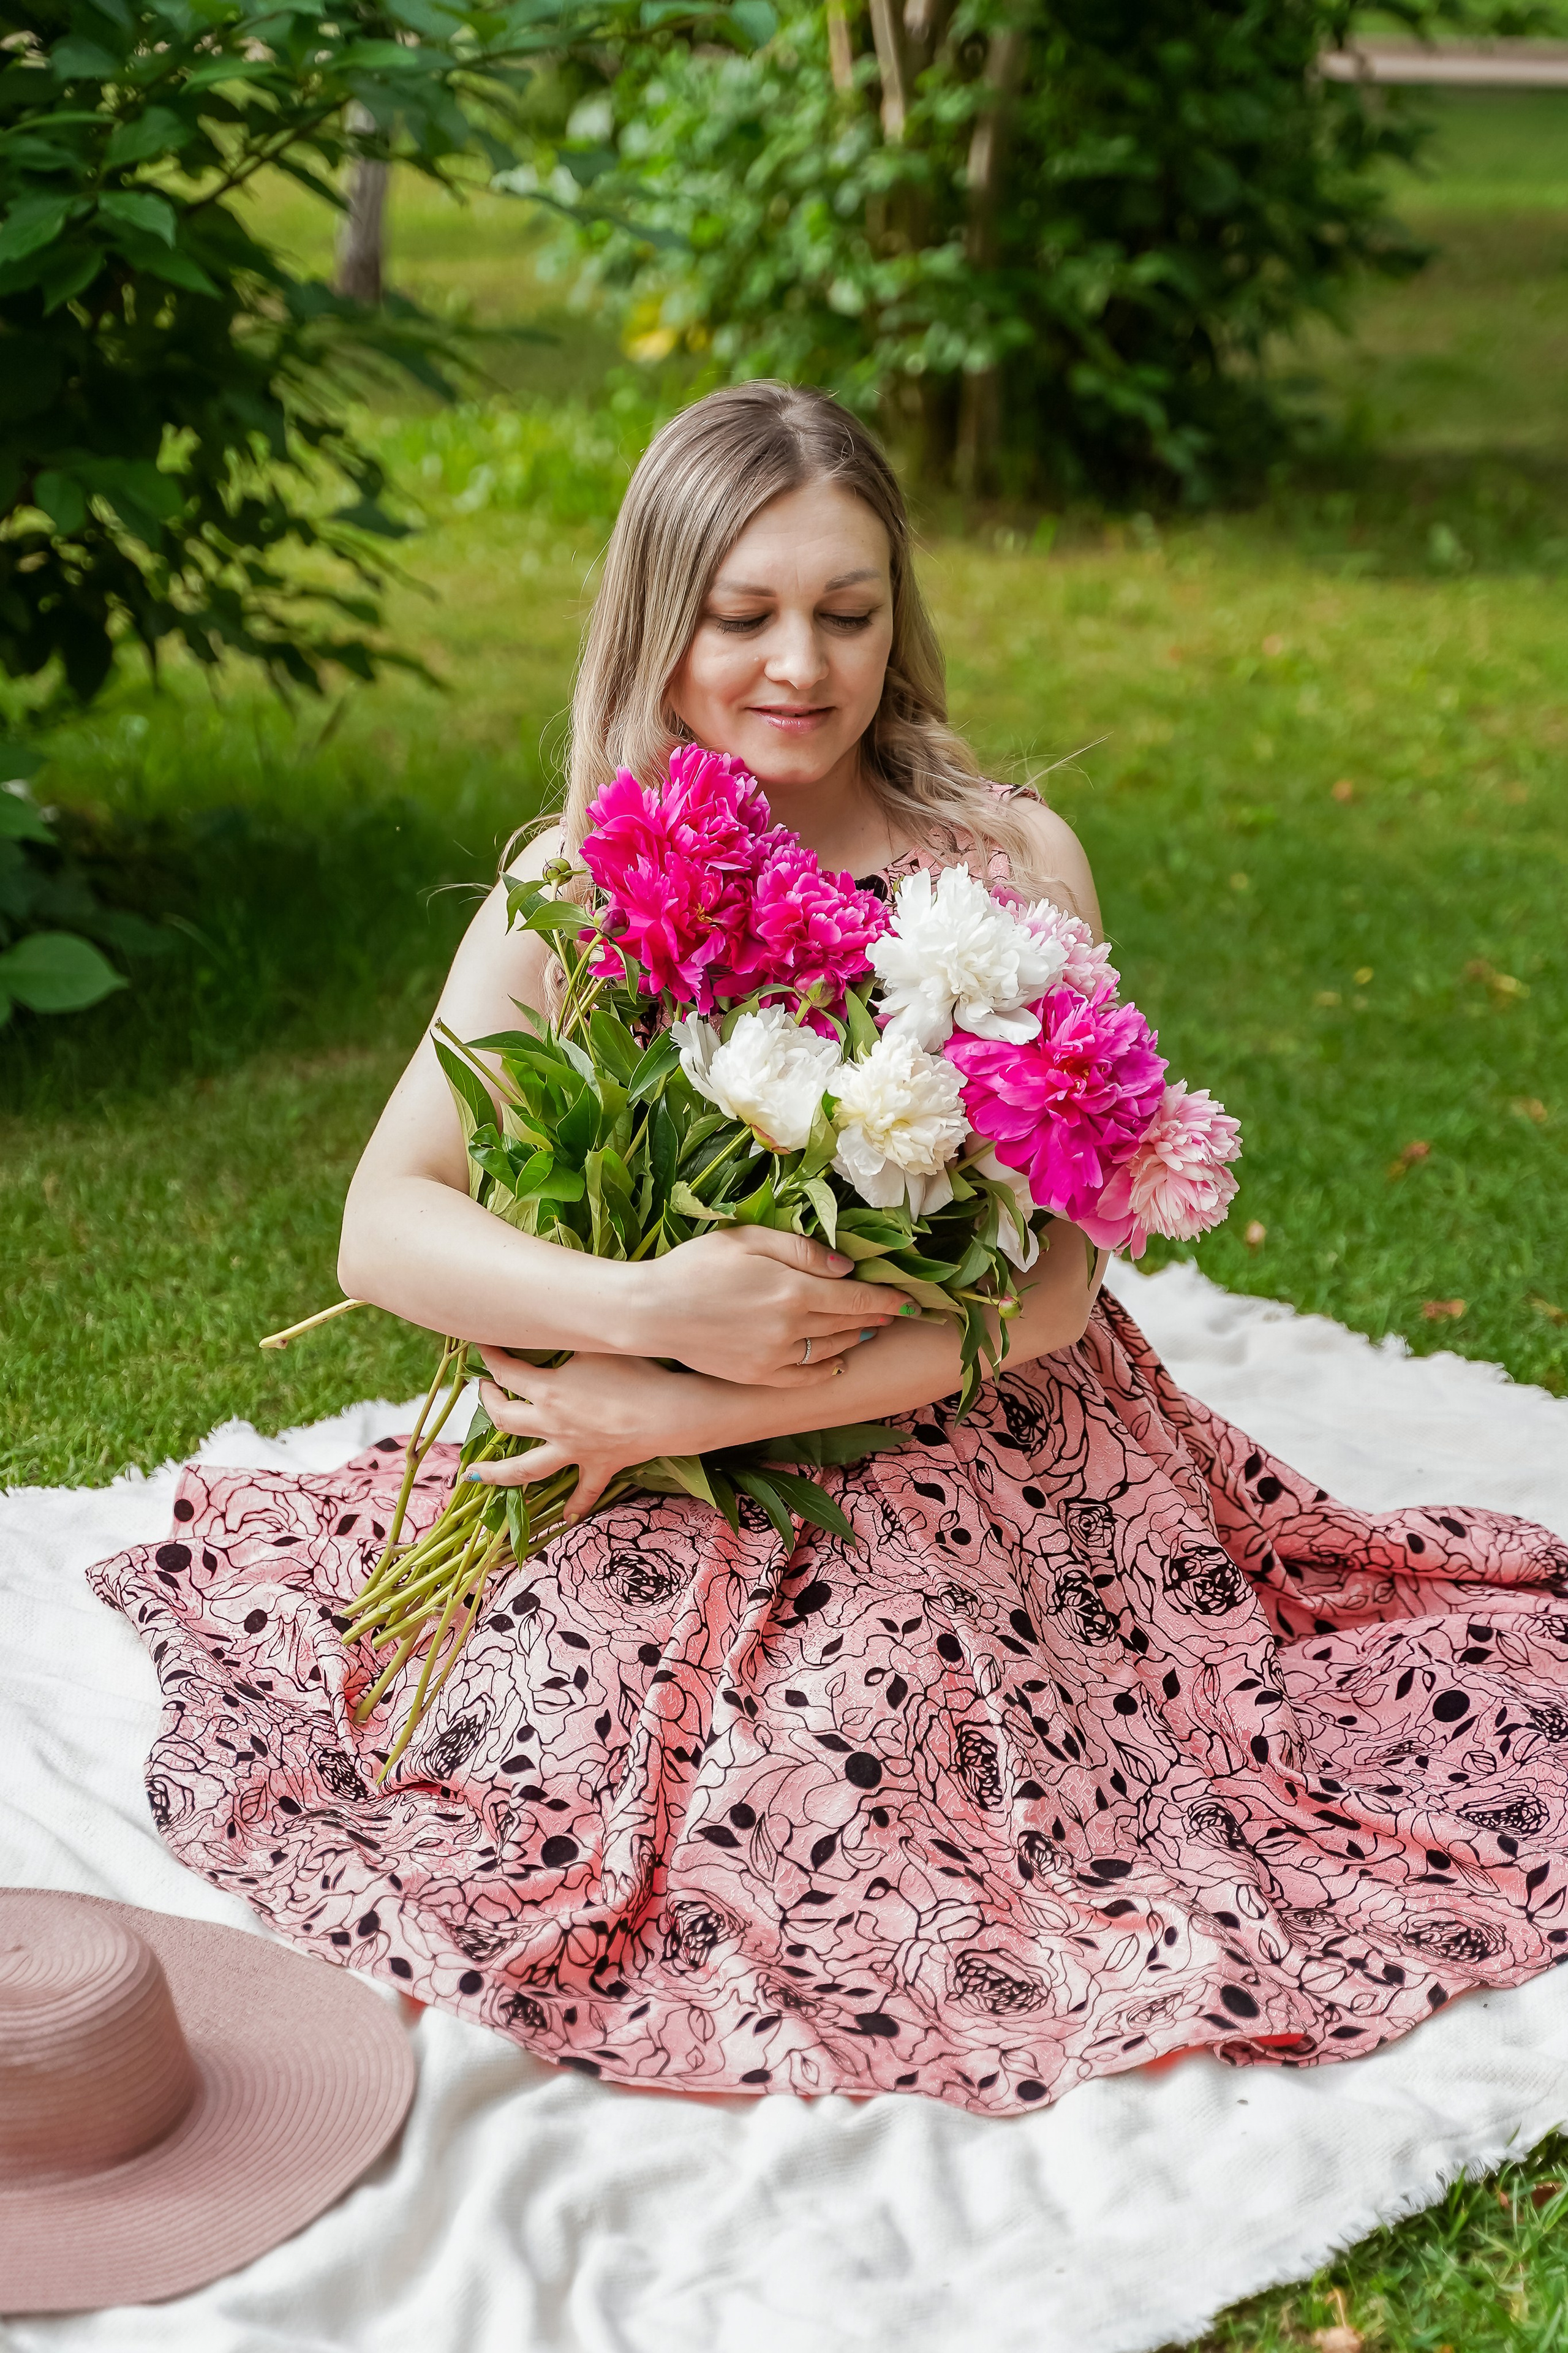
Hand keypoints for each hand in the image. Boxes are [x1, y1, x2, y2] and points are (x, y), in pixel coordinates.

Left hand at [469, 1349, 747, 1517]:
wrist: (671, 1412)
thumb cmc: (636, 1372)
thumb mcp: (596, 1345)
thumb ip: (569, 1339)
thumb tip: (552, 1327)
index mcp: (548, 1392)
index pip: (505, 1372)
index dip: (489, 1356)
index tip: (482, 1343)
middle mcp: (553, 1425)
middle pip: (506, 1419)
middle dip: (488, 1404)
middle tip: (483, 1392)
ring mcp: (574, 1449)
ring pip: (527, 1468)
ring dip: (498, 1473)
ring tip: (475, 1476)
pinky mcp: (599, 1465)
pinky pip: (585, 1490)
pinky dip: (575, 1504)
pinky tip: (566, 1517)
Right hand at [624, 1226, 910, 1385]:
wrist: (651, 1311)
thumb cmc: (696, 1265)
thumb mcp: (749, 1239)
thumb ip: (801, 1251)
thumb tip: (845, 1269)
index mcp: (792, 1289)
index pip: (857, 1298)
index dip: (888, 1300)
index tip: (910, 1301)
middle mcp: (791, 1327)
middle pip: (848, 1324)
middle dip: (876, 1318)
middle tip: (895, 1313)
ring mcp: (775, 1357)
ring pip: (831, 1351)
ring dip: (854, 1340)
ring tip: (868, 1330)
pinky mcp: (758, 1376)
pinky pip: (804, 1377)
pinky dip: (826, 1370)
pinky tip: (836, 1362)